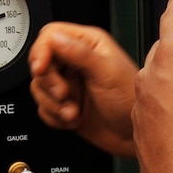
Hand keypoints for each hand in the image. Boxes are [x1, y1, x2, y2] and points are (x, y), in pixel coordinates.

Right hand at [28, 22, 139, 157]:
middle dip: (49, 82)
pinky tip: (73, 119)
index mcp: (88, 44)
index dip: (41, 50)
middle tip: (64, 94)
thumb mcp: (107, 73)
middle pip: (40, 62)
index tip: (41, 68)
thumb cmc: (130, 101)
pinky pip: (44, 108)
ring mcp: (69, 84)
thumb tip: (55, 38)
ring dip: (53, 104)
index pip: (50, 35)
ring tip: (73, 111)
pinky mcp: (65, 104)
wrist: (133, 136)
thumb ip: (80, 54)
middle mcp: (75, 61)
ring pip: (39, 86)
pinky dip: (54, 117)